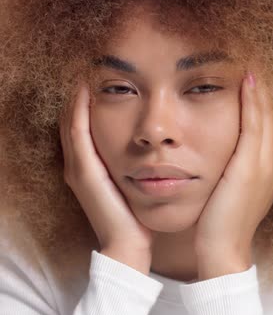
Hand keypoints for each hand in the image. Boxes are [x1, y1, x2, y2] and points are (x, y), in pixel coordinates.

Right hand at [59, 83, 152, 273]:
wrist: (129, 246)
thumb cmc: (138, 216)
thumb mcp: (137, 183)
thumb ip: (138, 164)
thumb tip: (158, 144)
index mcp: (93, 167)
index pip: (85, 126)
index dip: (90, 103)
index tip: (107, 79)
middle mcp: (80, 165)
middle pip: (74, 120)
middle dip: (82, 95)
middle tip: (94, 68)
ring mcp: (79, 168)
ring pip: (72, 122)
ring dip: (79, 97)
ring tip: (89, 72)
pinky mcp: (85, 172)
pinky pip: (78, 134)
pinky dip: (79, 111)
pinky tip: (87, 91)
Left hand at [193, 72, 272, 279]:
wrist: (223, 248)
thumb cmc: (224, 217)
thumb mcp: (237, 184)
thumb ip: (241, 161)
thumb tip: (233, 140)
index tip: (261, 69)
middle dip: (271, 82)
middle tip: (260, 54)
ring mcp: (268, 164)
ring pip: (271, 113)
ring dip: (264, 84)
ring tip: (255, 58)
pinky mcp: (252, 166)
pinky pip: (257, 125)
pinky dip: (255, 100)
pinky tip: (248, 80)